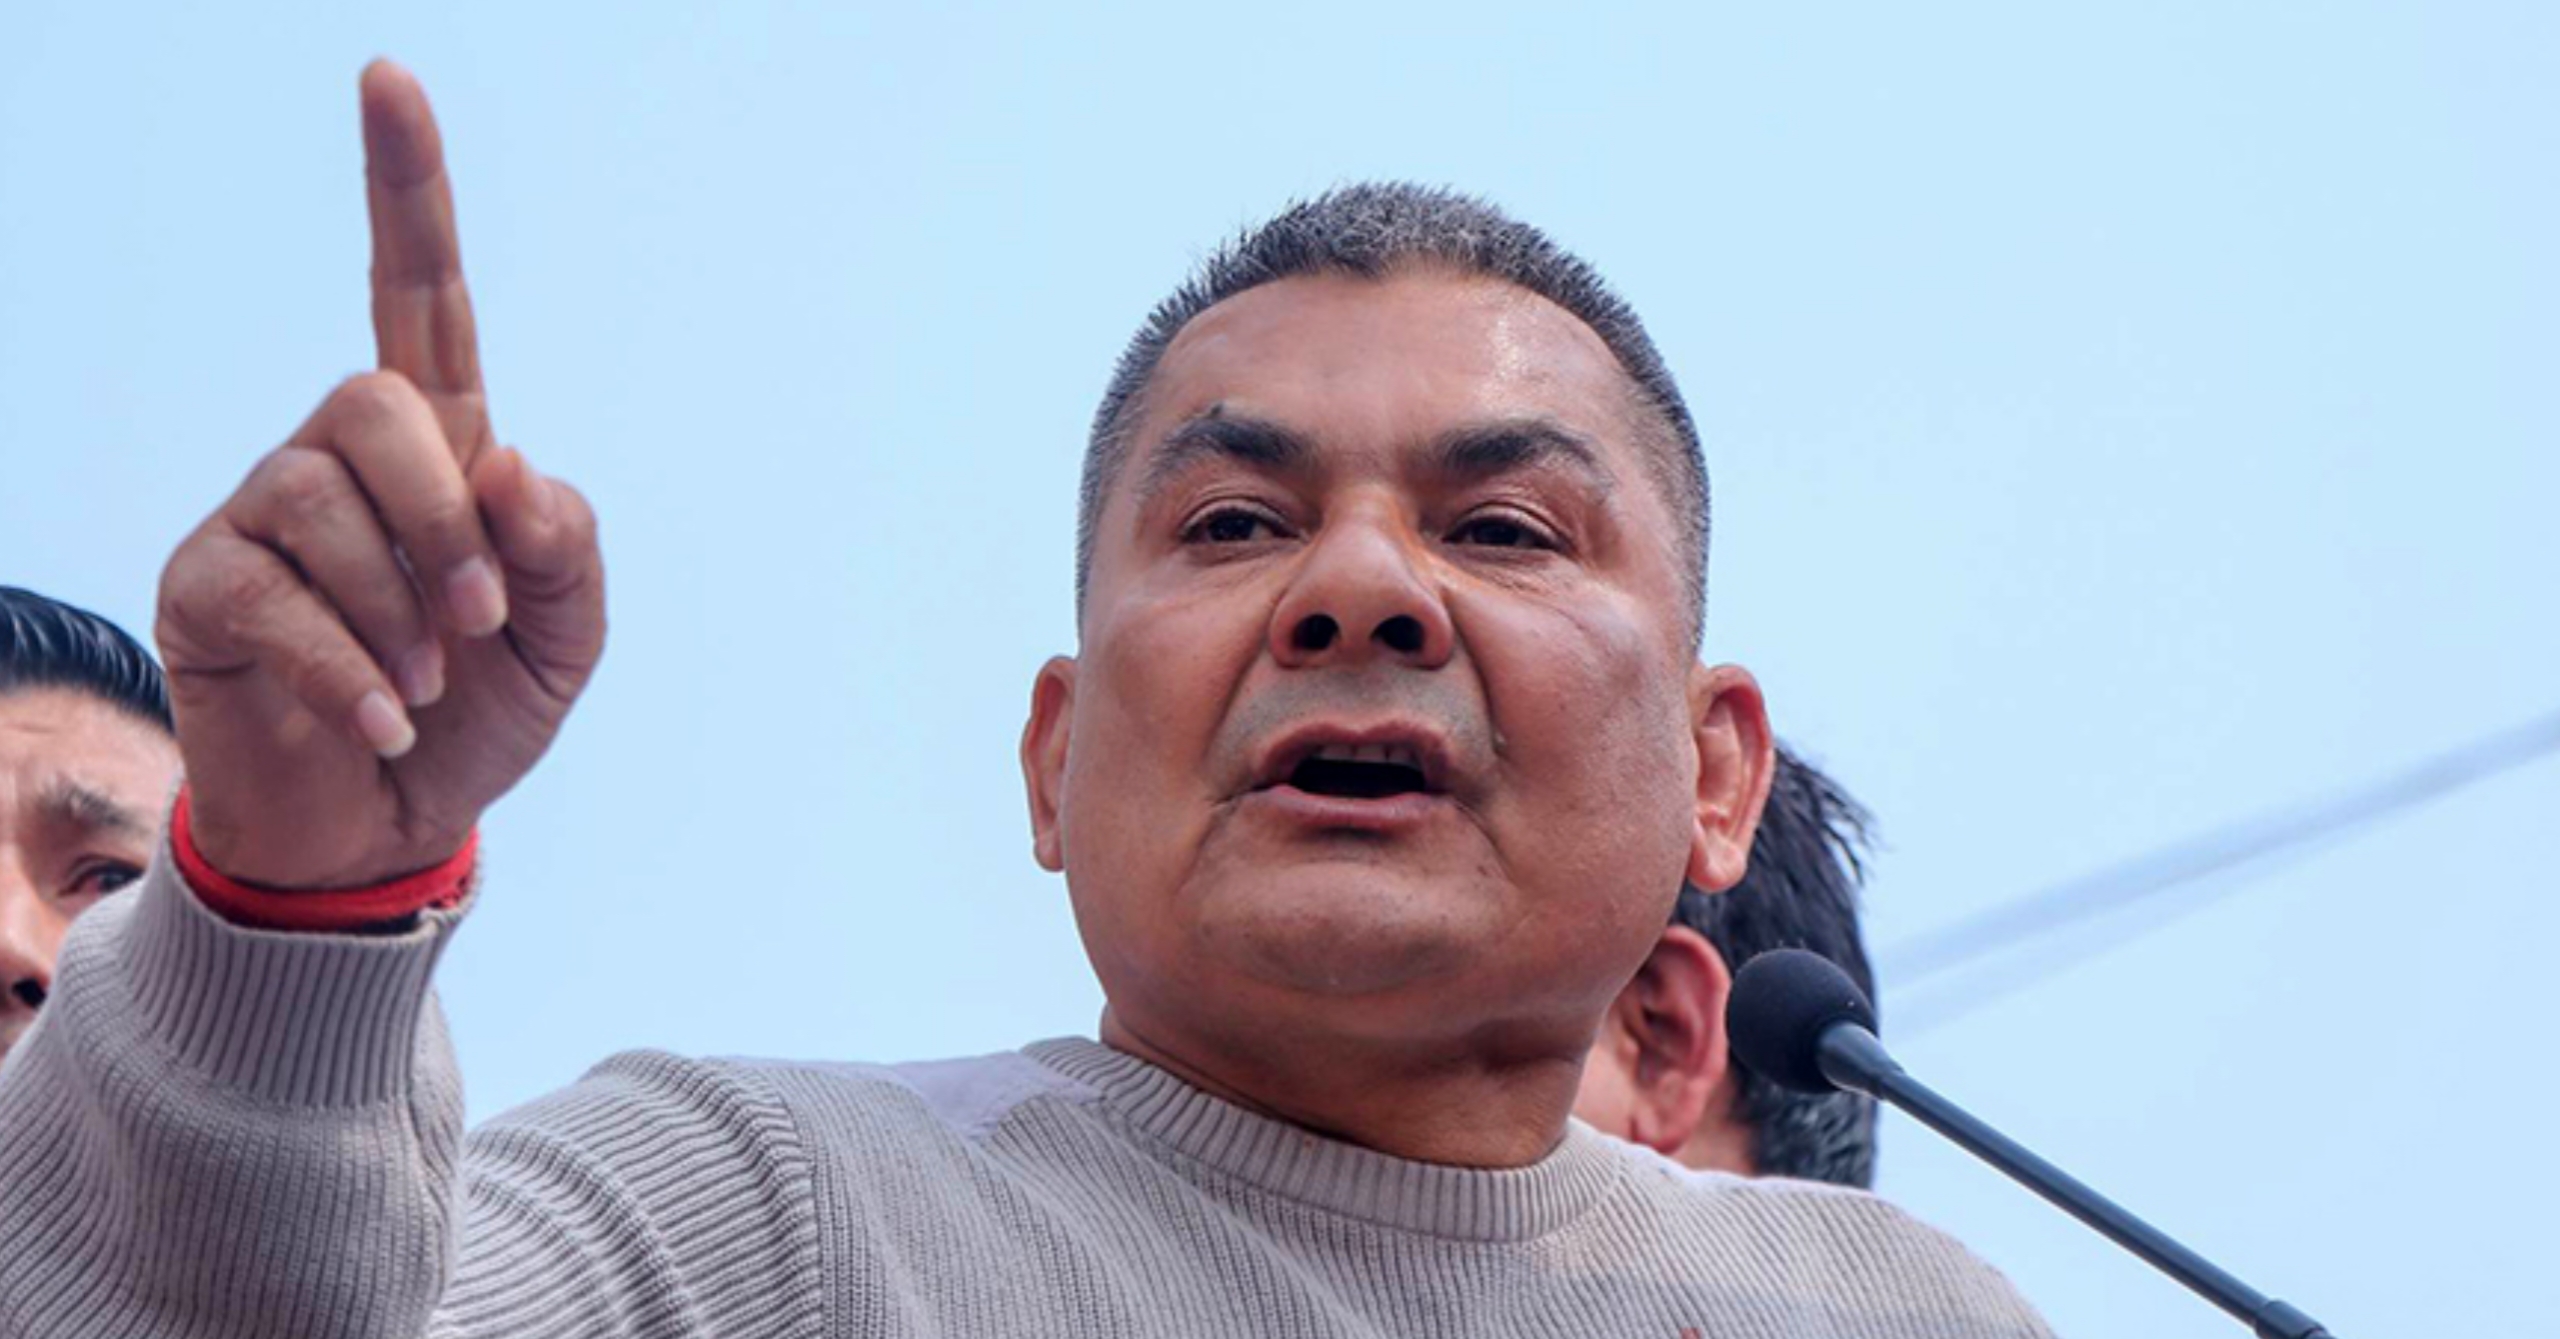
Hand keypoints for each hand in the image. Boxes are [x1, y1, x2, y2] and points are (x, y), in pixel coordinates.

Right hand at [156, 61, 604, 889]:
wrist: (390, 832)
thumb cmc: (480, 714)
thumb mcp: (565, 638)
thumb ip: (564, 549)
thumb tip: (506, 460)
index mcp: (437, 446)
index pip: (417, 293)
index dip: (406, 190)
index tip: (390, 78)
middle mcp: (337, 456)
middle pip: (377, 400)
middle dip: (443, 520)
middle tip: (479, 623)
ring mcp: (261, 515)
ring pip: (323, 504)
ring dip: (400, 613)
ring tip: (426, 689)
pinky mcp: (206, 587)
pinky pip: (278, 598)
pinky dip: (354, 673)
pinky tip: (386, 724)